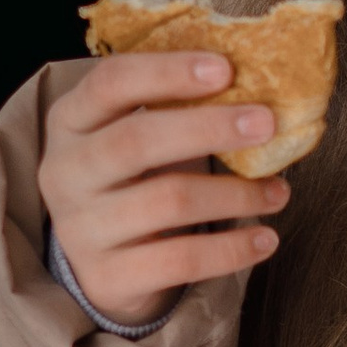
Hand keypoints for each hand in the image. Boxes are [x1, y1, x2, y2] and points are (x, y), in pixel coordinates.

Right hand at [37, 53, 291, 330]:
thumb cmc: (134, 176)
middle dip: (208, 128)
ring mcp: (81, 229)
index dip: (167, 71)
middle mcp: (66, 172)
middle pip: (136, 140)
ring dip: (235, 194)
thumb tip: (262, 79)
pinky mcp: (107, 277)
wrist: (100, 262)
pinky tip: (265, 239)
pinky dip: (231, 249)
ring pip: (167, 201)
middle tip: (267, 123)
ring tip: (280, 191)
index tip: (226, 68)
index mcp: (71, 121)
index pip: (110, 82)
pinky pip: (179, 260)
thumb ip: (179, 105)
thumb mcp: (136, 133)